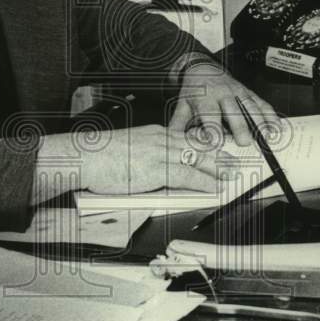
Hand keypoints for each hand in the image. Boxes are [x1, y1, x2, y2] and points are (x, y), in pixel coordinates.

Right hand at [35, 125, 219, 198]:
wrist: (86, 156)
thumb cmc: (101, 156)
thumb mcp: (129, 150)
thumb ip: (146, 156)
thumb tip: (155, 168)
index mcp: (154, 133)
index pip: (186, 137)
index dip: (206, 144)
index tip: (218, 148)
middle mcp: (160, 139)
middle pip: (197, 145)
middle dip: (218, 154)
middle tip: (233, 161)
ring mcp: (159, 153)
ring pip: (197, 158)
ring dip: (217, 168)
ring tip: (230, 175)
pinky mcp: (155, 169)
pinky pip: (186, 175)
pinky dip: (203, 181)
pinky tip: (213, 187)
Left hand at [169, 60, 280, 145]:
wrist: (202, 68)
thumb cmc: (193, 92)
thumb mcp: (182, 106)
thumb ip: (178, 125)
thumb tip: (169, 143)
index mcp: (205, 99)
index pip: (209, 115)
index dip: (212, 129)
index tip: (215, 143)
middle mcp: (223, 95)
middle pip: (232, 111)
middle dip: (239, 126)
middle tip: (244, 142)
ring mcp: (238, 93)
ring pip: (250, 107)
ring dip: (260, 121)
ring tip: (267, 137)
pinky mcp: (249, 93)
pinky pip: (262, 103)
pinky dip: (271, 115)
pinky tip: (278, 128)